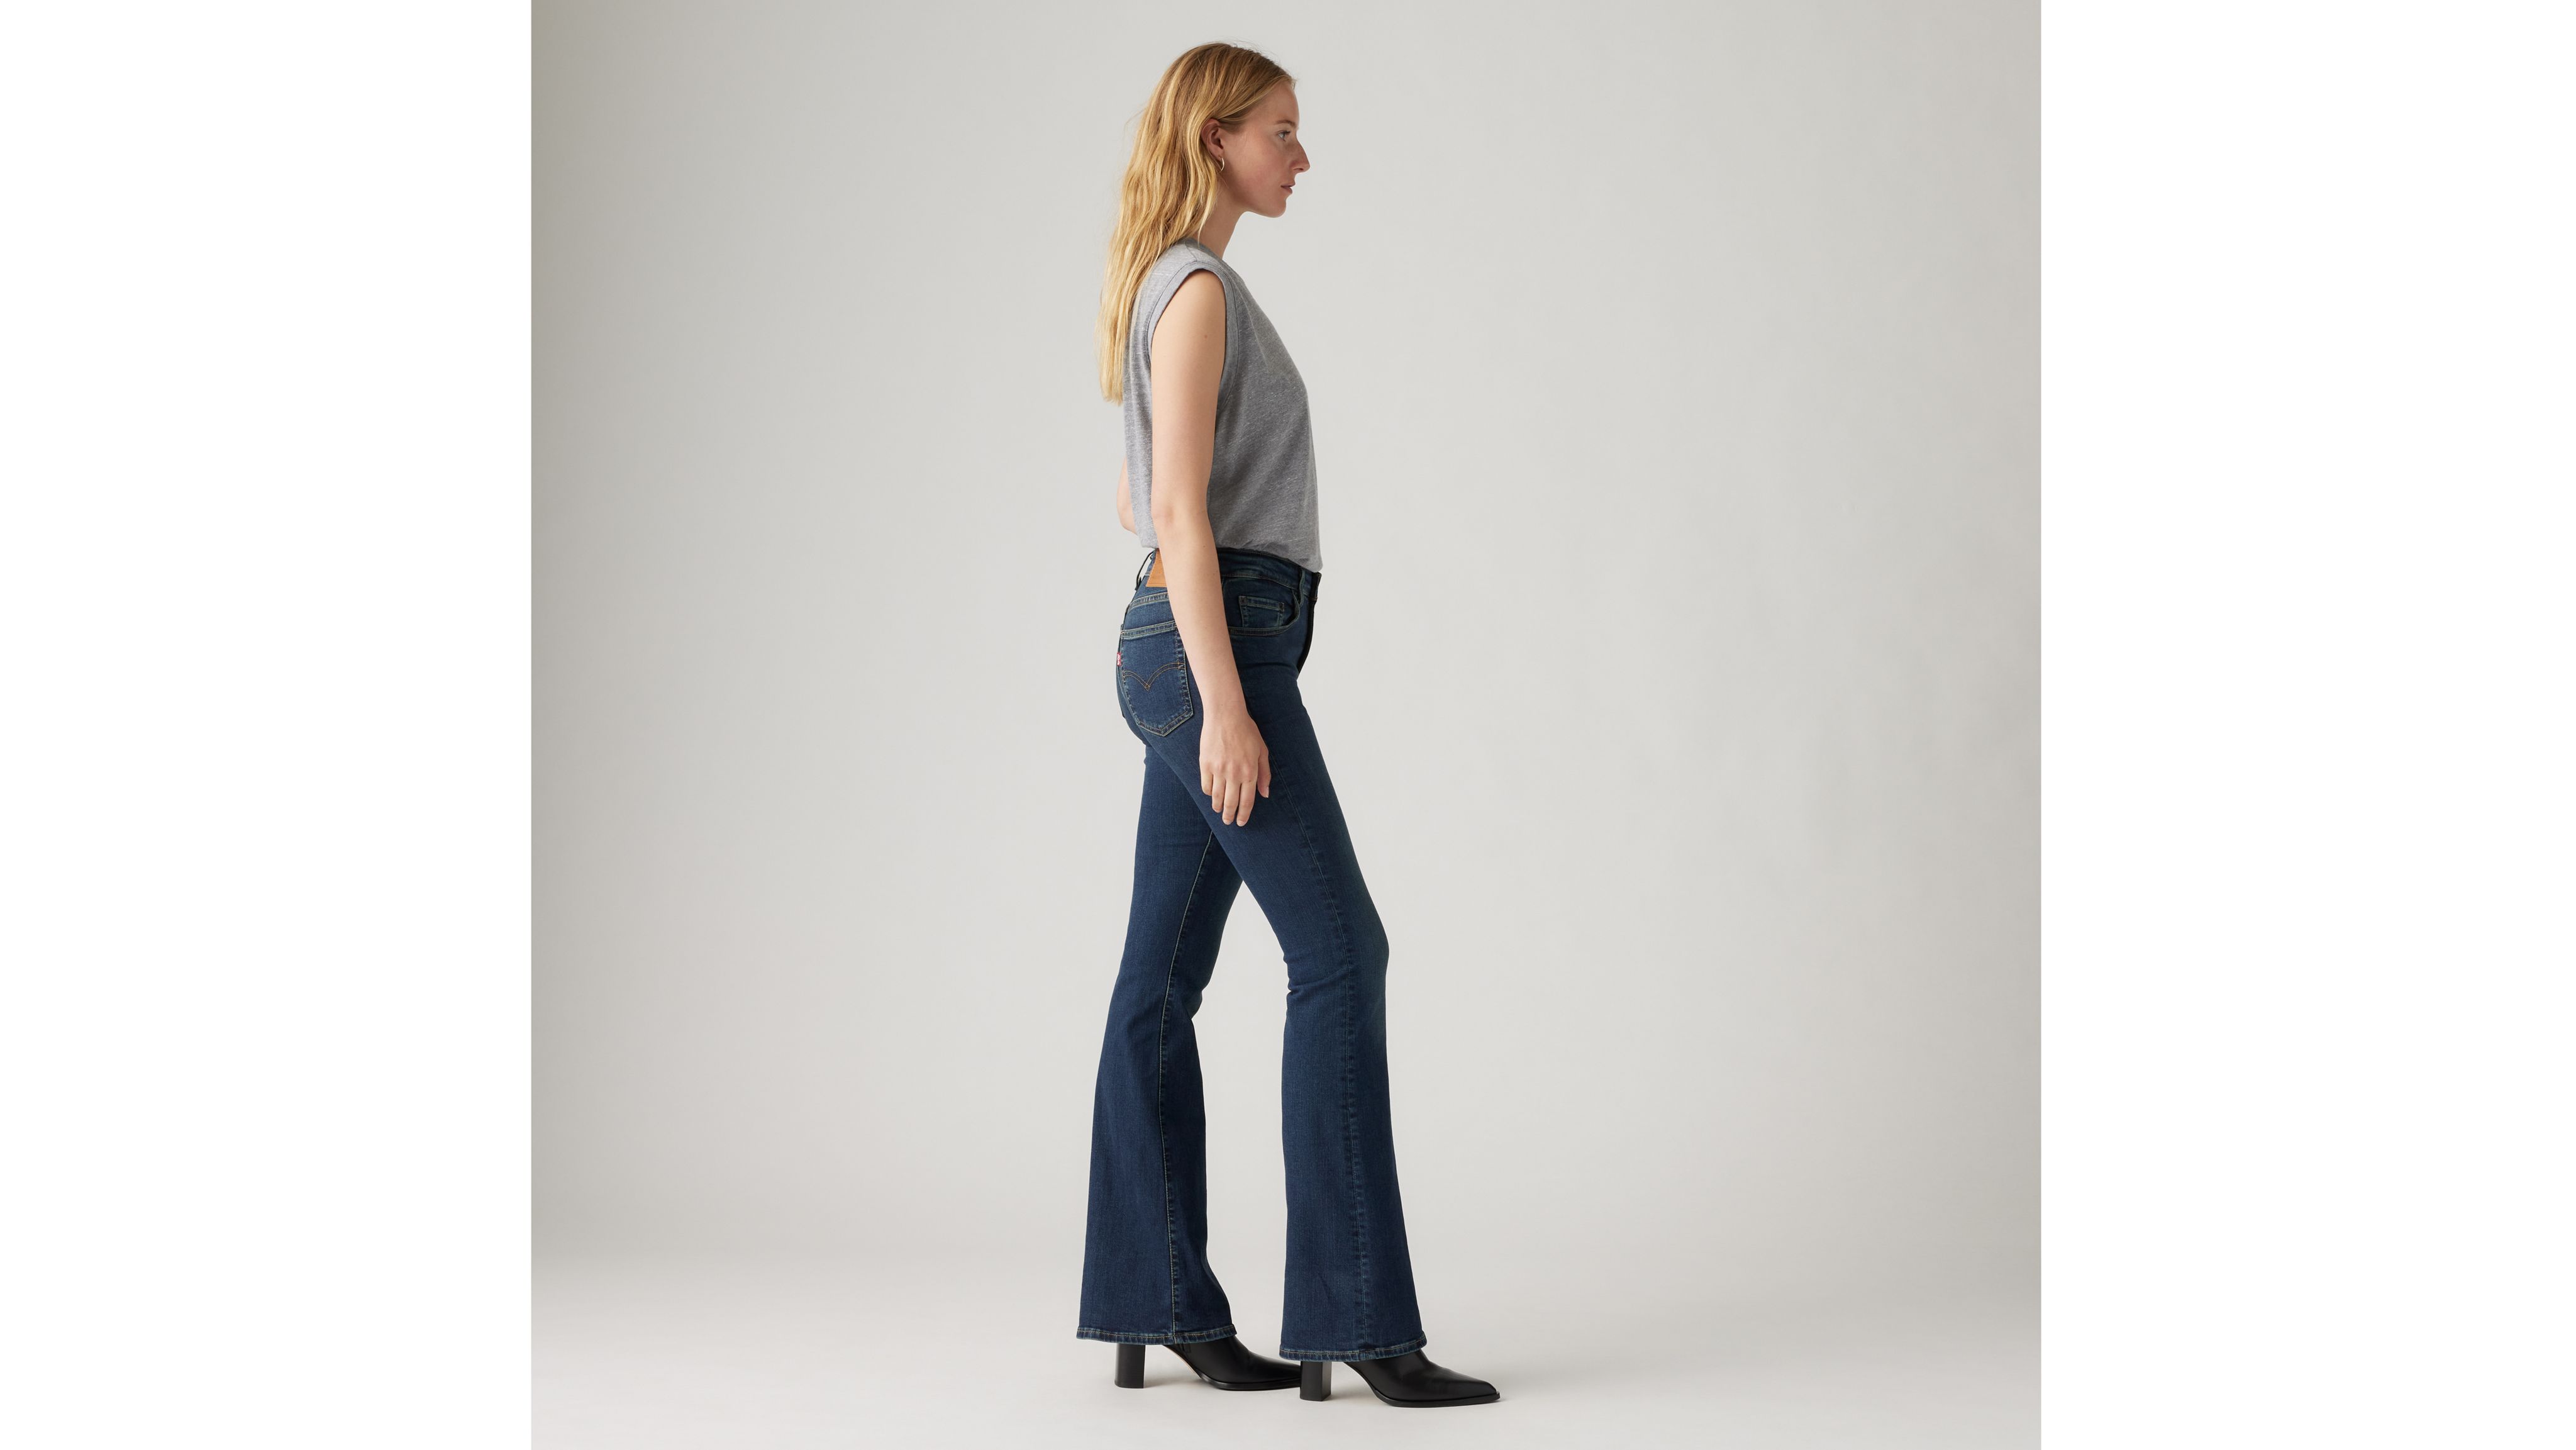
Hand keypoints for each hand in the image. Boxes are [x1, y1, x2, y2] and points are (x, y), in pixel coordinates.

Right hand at [1199, 705, 1271, 825]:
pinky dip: (1209, 793)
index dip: (1244, 814)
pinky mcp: (1205, 765)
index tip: (1241, 822)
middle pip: (1231, 803)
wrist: (1225, 716)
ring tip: (1219, 811)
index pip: (1247, 801)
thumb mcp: (1262, 751)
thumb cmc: (1247, 731)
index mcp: (1250, 772)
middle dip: (1230, 816)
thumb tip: (1265, 794)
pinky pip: (1206, 786)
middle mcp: (1234, 774)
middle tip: (1228, 822)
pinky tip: (1212, 795)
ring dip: (1218, 807)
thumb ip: (1264, 774)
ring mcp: (1219, 770)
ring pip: (1217, 797)